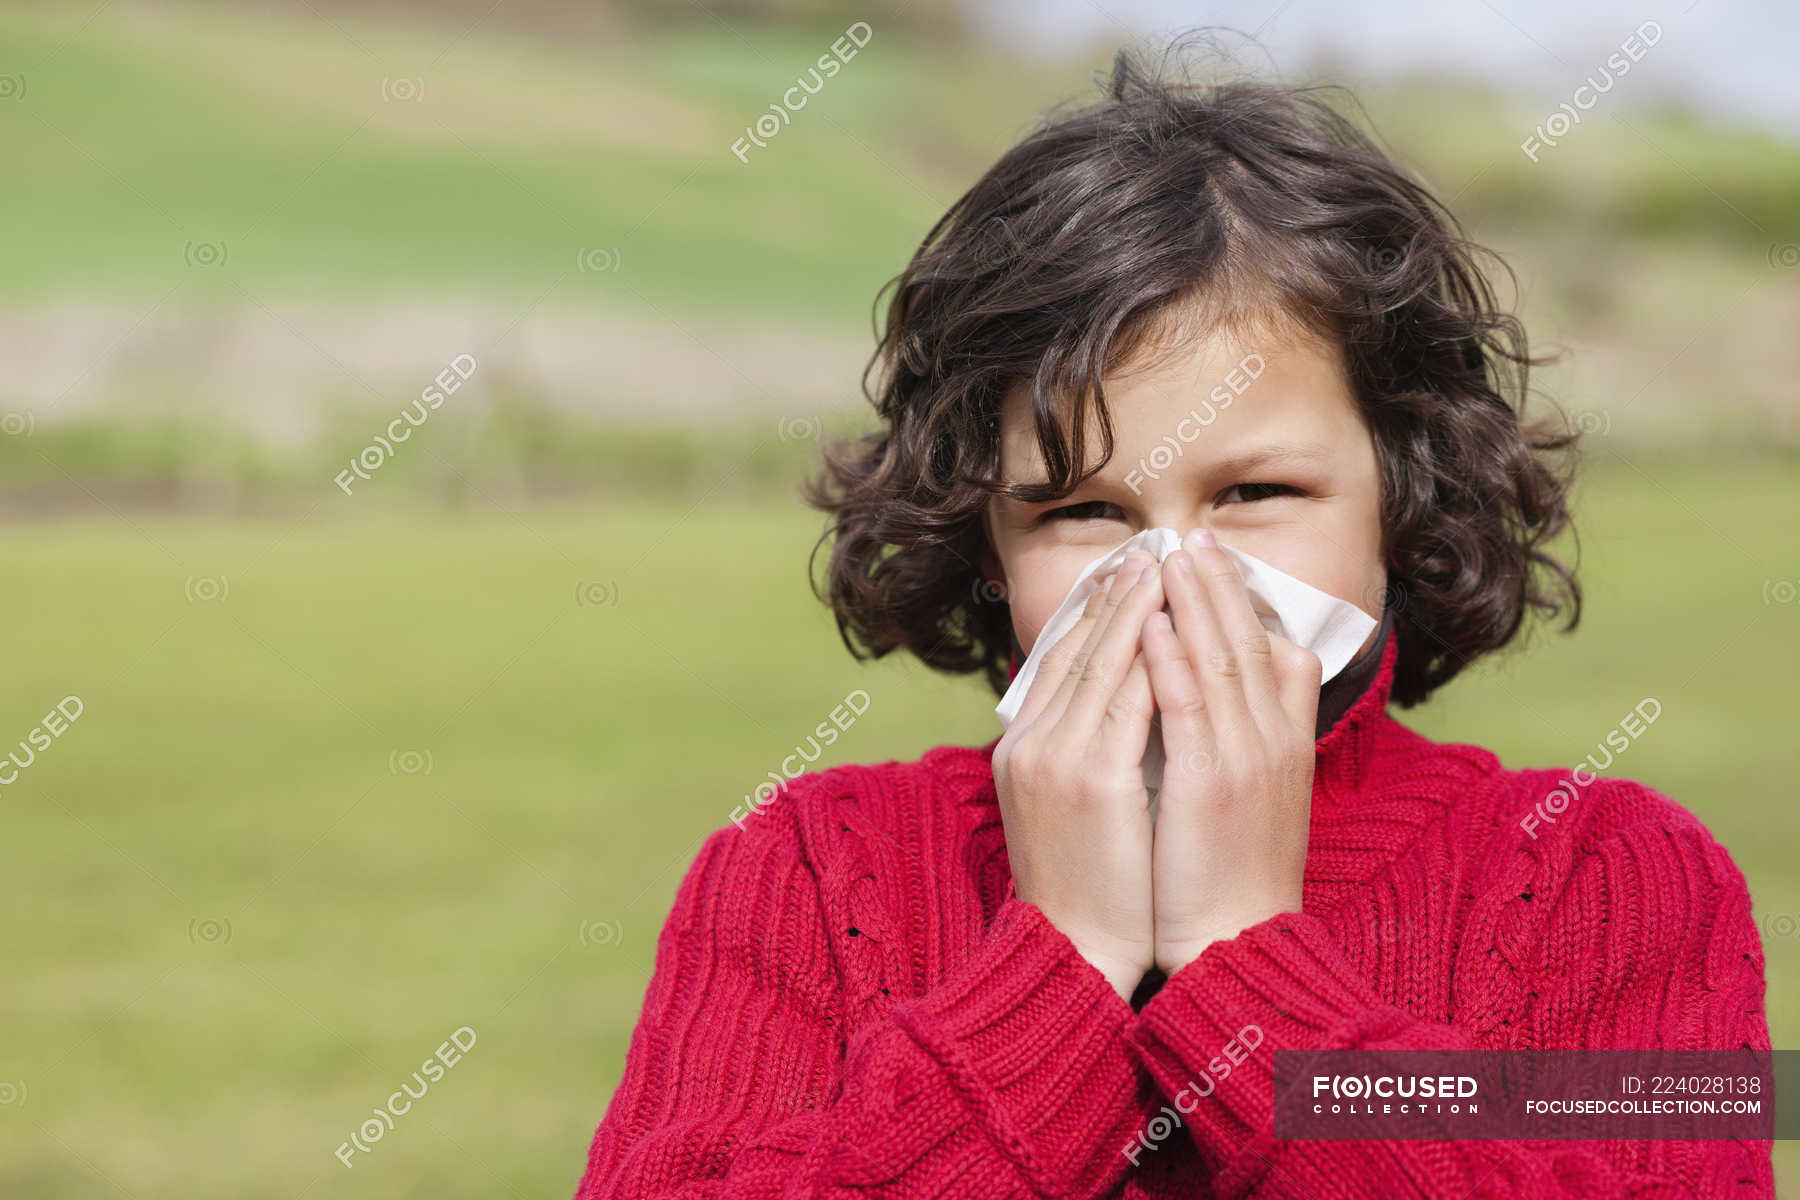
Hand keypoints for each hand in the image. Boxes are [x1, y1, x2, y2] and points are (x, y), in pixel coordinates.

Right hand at [992, 550, 1165, 1001]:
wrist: (1074, 952)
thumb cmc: (1085, 888)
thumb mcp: (1064, 806)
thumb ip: (1081, 748)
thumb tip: (1114, 701)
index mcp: (1022, 747)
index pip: (1058, 657)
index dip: (1094, 609)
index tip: (1126, 570)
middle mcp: (1031, 743)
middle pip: (1076, 645)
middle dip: (1118, 592)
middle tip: (1152, 546)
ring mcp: (1057, 757)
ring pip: (1101, 660)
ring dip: (1137, 606)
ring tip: (1168, 564)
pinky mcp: (1092, 778)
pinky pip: (1127, 698)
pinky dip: (1150, 655)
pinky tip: (1175, 623)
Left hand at [1141, 529, 1322, 976]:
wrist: (1238, 945)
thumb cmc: (1235, 876)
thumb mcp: (1261, 797)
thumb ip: (1254, 738)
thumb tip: (1237, 691)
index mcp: (1288, 745)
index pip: (1276, 652)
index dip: (1246, 601)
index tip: (1218, 561)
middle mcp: (1273, 743)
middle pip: (1247, 642)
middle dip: (1218, 585)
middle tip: (1192, 535)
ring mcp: (1242, 761)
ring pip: (1219, 661)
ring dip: (1193, 602)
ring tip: (1169, 555)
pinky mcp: (1207, 785)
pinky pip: (1187, 707)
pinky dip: (1171, 659)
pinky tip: (1150, 623)